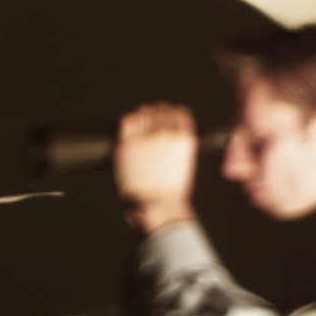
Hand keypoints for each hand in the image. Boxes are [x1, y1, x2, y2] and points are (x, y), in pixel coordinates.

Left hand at [115, 103, 198, 234]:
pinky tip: (132, 124)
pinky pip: (128, 120)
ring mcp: (147, 139)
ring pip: (144, 112)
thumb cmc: (170, 193)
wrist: (155, 206)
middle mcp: (167, 135)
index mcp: (185, 140)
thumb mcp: (186, 165)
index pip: (180, 112)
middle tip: (153, 116)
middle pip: (161, 110)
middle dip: (157, 111)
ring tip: (142, 119)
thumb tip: (173, 133)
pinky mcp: (128, 145)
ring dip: (144, 113)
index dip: (173, 111)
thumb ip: (180, 146)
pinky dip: (130, 119)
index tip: (169, 113)